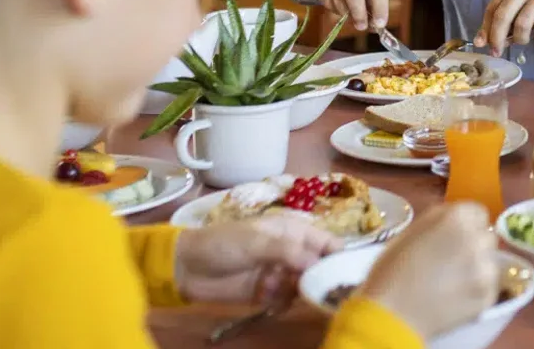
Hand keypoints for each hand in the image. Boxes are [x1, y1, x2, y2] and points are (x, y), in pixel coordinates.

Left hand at [172, 214, 343, 304]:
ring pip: (305, 286)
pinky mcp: (268, 293)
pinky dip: (283, 303)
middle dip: (320, 279)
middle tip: (314, 290)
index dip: (339, 256)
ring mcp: (280, 273)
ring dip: (298, 292)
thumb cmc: (223, 244)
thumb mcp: (257, 242)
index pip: (328, 243)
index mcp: (294, 231)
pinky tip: (269, 300)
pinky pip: (288, 300)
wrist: (187, 267)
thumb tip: (319, 265)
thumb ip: (290, 252)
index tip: (345, 274)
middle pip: (320, 267)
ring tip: (280, 291)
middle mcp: (292, 252)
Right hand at [311, 0, 388, 30]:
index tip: (379, 24)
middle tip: (361, 26)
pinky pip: (325, 0)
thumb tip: (374, 25)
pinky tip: (338, 7)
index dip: (380, 8)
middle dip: (358, 13)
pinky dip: (332, 9)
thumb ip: (374, 1)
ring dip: (345, 13)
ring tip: (350, 15)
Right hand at [361, 202, 499, 337]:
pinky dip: (476, 292)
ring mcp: (486, 268)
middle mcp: (477, 238)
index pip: (477, 213)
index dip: (466, 226)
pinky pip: (489, 288)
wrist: (392, 314)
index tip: (454, 239)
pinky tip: (455, 298)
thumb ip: (439, 221)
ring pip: (490, 263)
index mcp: (457, 217)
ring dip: (476, 269)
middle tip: (452, 262)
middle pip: (486, 237)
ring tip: (452, 283)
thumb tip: (454, 222)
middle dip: (473, 246)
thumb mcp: (412, 232)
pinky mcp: (488, 295)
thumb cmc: (392, 271)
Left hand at [474, 0, 533, 56]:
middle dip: (497, 38)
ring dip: (521, 38)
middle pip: (503, 16)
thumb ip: (504, 17)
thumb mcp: (523, 1)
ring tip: (525, 39)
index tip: (482, 44)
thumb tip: (483, 40)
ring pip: (522, 25)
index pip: (492, 8)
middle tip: (497, 52)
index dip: (485, 29)